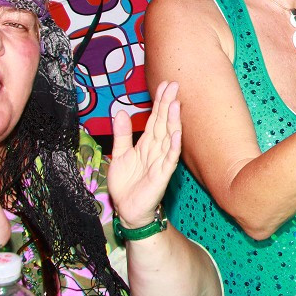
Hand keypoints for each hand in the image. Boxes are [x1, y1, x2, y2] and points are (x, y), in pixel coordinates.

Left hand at [109, 82, 181, 227]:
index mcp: (147, 143)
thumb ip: (121, 134)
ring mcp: (161, 161)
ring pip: (169, 137)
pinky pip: (170, 158)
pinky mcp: (162, 174)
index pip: (155, 119)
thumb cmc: (126, 184)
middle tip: (174, 85)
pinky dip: (174, 146)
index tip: (164, 85)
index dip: (159, 102)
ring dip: (173, 120)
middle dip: (168, 104)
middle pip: (163, 123)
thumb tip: (120, 112)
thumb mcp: (119, 154)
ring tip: (175, 103)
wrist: (127, 210)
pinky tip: (177, 134)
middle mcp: (156, 149)